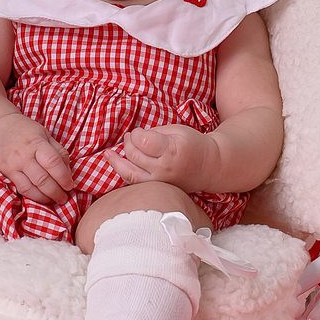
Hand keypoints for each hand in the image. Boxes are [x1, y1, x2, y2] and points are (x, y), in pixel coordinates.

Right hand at [0, 112, 74, 204]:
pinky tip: (41, 198)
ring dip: (45, 198)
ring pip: (31, 187)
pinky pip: (21, 188)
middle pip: (43, 179)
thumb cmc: (23, 129)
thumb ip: (58, 150)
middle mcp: (24, 155)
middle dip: (56, 192)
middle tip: (64, 198)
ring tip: (54, 200)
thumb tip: (68, 171)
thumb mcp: (44, 133)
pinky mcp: (5, 172)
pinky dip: (33, 196)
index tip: (70, 185)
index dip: (64, 177)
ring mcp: (13, 165)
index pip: (53, 162)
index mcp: (37, 143)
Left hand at [103, 125, 219, 191]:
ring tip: (110, 152)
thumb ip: (155, 133)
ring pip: (129, 172)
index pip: (142, 140)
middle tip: (129, 137)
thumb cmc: (193, 145)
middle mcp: (164, 169)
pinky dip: (122, 172)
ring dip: (117, 160)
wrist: (209, 167)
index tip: (138, 131)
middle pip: (134, 155)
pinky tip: (115, 163)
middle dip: (128, 143)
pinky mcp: (157, 189)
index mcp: (171, 151)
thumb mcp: (178, 130)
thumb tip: (135, 137)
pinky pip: (134, 182)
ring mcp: (160, 182)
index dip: (136, 134)